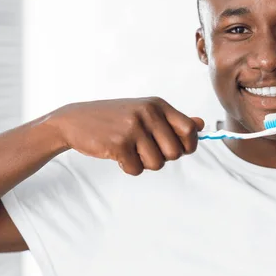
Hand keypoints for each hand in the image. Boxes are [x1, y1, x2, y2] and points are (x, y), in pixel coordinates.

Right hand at [48, 97, 204, 174]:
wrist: (75, 121)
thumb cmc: (114, 118)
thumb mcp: (145, 112)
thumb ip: (173, 120)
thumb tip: (201, 125)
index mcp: (158, 105)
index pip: (190, 130)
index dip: (188, 145)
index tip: (178, 149)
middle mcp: (148, 113)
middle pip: (175, 153)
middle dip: (163, 158)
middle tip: (146, 150)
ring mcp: (133, 128)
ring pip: (157, 164)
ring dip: (144, 164)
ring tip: (131, 151)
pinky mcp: (118, 143)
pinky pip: (137, 169)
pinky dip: (129, 168)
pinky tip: (118, 155)